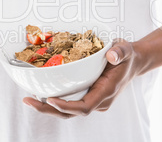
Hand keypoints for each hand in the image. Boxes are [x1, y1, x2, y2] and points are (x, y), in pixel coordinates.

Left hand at [22, 39, 142, 118]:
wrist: (133, 62)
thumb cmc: (127, 56)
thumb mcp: (126, 49)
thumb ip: (120, 52)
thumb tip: (111, 55)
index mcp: (106, 91)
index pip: (84, 107)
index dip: (66, 106)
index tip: (50, 99)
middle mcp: (98, 100)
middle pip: (71, 112)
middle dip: (49, 109)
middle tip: (28, 101)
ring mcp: (93, 99)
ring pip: (68, 110)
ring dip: (49, 107)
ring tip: (29, 98)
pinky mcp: (88, 95)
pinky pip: (70, 102)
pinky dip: (55, 100)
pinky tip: (41, 92)